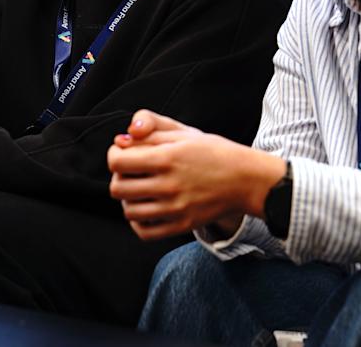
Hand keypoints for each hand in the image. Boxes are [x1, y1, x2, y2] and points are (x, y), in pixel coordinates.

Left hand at [108, 110, 285, 240]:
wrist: (246, 179)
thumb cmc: (213, 151)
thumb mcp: (184, 131)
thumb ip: (150, 129)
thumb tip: (122, 138)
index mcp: (167, 158)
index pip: (117, 161)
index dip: (115, 153)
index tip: (125, 151)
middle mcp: (169, 186)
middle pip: (117, 188)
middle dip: (119, 176)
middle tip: (132, 171)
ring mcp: (175, 209)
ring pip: (128, 211)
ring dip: (128, 199)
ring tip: (140, 189)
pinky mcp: (182, 226)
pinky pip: (144, 231)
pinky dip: (137, 221)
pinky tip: (146, 208)